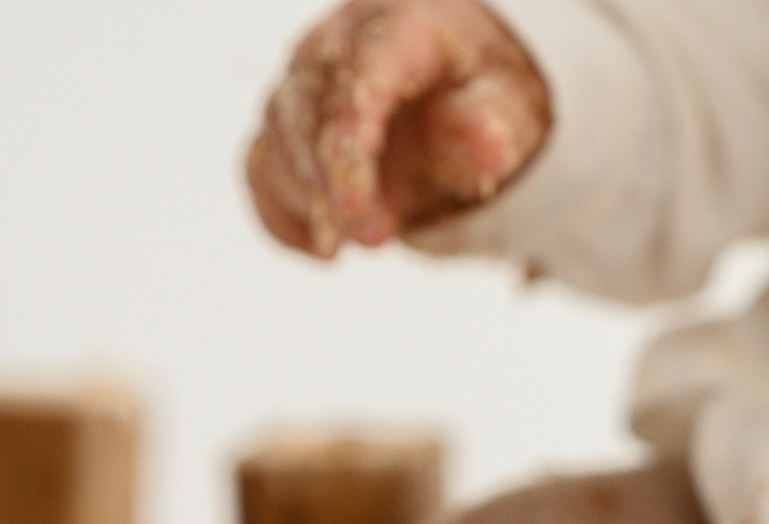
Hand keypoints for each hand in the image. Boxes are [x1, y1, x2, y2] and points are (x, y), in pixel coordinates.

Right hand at [246, 0, 551, 256]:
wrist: (453, 84)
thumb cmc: (477, 91)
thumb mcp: (507, 104)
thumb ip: (493, 124)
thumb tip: (490, 146)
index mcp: (395, 29)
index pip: (356, 78)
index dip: (347, 146)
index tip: (353, 211)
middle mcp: (335, 45)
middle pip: (302, 112)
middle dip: (327, 184)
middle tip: (372, 238)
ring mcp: (302, 86)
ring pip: (275, 142)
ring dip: (306, 202)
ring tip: (358, 242)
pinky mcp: (284, 127)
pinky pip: (261, 171)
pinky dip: (282, 217)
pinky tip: (323, 249)